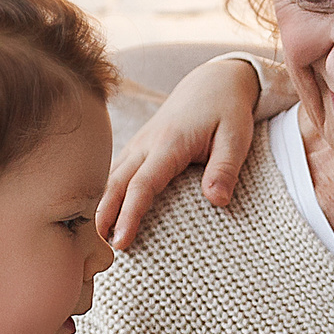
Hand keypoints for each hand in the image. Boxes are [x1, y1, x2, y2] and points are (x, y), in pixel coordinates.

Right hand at [99, 58, 262, 249]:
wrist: (213, 82)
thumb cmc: (227, 110)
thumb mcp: (236, 137)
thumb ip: (225, 168)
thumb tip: (217, 201)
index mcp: (169, 144)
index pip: (142, 185)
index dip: (129, 215)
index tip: (121, 242)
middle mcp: (146, 144)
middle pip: (116, 183)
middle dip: (103, 216)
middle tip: (100, 251)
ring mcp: (139, 144)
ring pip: (111, 177)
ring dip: (100, 206)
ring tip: (97, 240)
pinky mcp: (139, 146)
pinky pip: (116, 171)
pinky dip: (107, 194)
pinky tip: (104, 215)